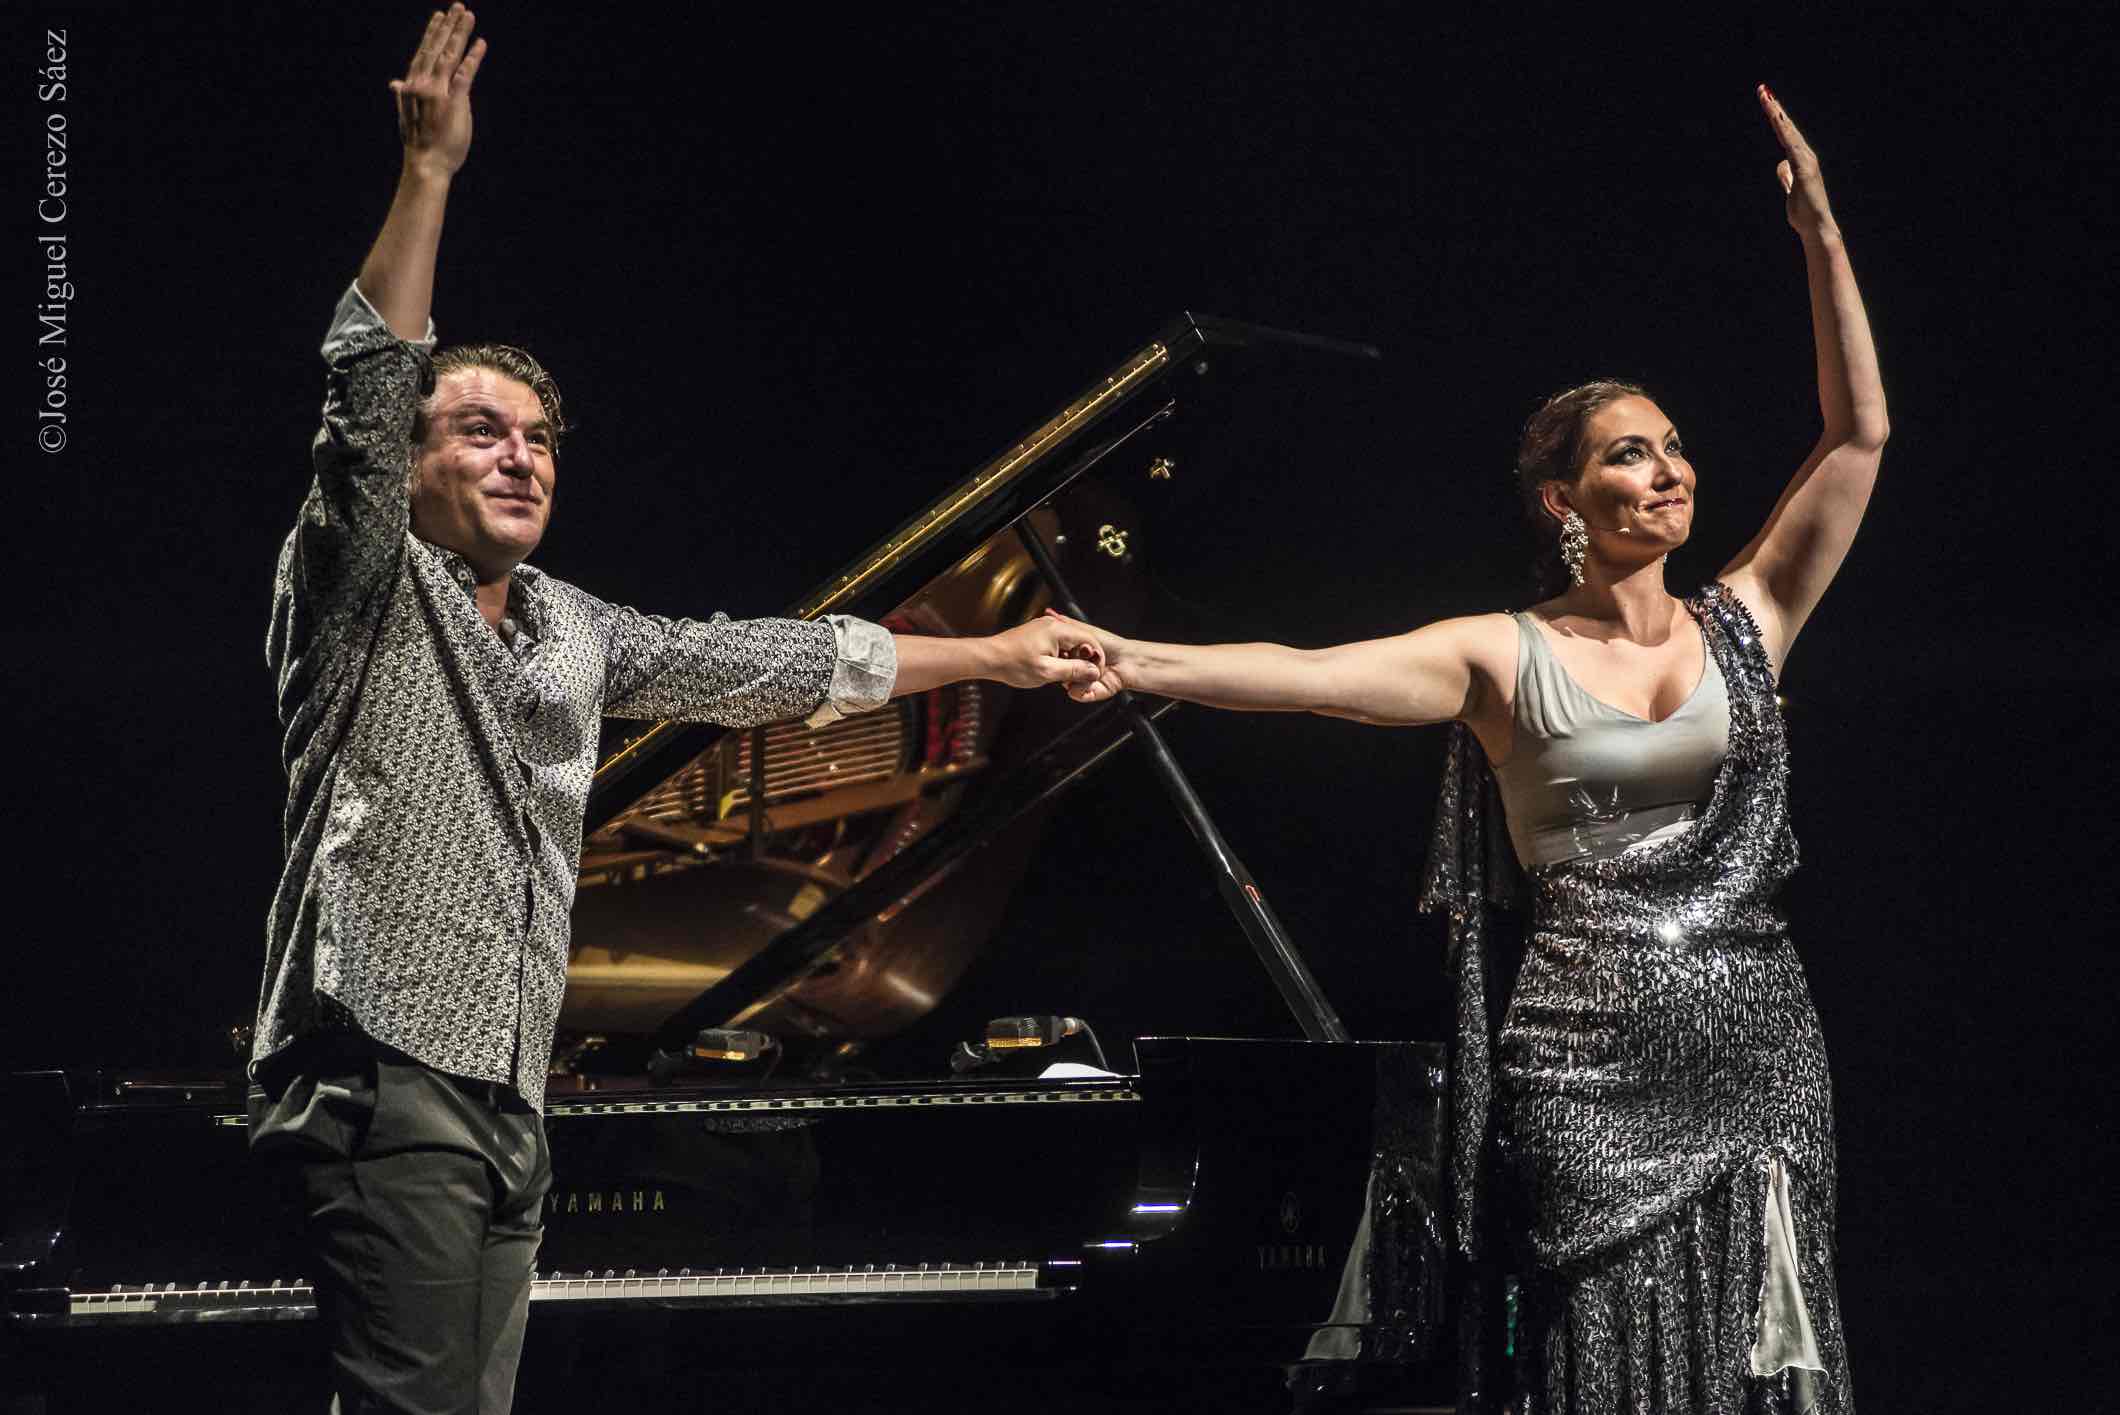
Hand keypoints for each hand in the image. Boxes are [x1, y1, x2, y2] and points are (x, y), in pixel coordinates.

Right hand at [390, 4, 486, 178]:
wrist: (425, 164)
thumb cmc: (420, 144)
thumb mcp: (407, 115)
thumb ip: (404, 96)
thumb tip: (395, 84)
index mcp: (414, 86)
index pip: (424, 53)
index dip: (432, 33)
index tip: (438, 17)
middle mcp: (424, 84)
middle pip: (437, 48)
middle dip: (448, 26)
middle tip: (457, 6)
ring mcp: (439, 91)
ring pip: (450, 55)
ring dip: (460, 33)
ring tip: (468, 15)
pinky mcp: (454, 101)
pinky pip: (465, 74)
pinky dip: (473, 57)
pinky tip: (481, 43)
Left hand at [983, 612, 1107, 692]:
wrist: (988, 657)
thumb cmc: (1012, 663)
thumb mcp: (1047, 671)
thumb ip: (1074, 671)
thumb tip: (1093, 672)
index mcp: (1057, 630)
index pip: (1089, 641)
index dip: (1096, 659)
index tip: (1094, 674)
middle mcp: (1052, 625)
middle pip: (1080, 641)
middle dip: (1083, 660)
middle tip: (1078, 678)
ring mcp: (1043, 628)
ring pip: (1068, 644)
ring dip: (1070, 660)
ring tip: (1063, 677)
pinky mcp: (1036, 634)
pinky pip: (1056, 645)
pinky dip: (1059, 657)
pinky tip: (1052, 670)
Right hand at [1041, 609, 1129, 703]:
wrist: (1130, 662)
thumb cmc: (1112, 645)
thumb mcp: (1085, 631)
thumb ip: (1066, 624)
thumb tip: (1050, 613)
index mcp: (1074, 655)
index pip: (1055, 655)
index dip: (1056, 652)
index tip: (1060, 648)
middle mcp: (1077, 669)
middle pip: (1059, 670)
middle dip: (1066, 663)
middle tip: (1077, 656)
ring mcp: (1082, 682)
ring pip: (1067, 683)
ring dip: (1076, 676)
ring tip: (1088, 667)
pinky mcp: (1089, 693)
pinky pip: (1077, 694)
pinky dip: (1082, 689)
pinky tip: (1090, 681)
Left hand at [1758, 84, 1834, 237]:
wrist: (1815, 227)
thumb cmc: (1804, 211)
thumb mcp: (1790, 190)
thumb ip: (1786, 176)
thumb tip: (1781, 164)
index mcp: (1799, 159)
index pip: (1784, 133)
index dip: (1776, 116)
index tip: (1766, 100)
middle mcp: (1804, 155)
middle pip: (1786, 127)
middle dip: (1774, 107)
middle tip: (1762, 89)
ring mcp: (1806, 161)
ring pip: (1788, 133)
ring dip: (1777, 115)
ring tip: (1766, 98)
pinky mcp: (1805, 170)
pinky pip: (1791, 147)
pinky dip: (1784, 133)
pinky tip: (1777, 121)